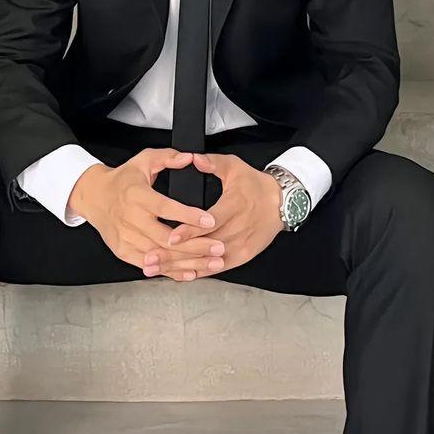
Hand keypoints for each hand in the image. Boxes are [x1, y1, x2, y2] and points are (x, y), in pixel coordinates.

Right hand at [68, 147, 223, 275]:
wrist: (94, 197)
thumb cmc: (122, 180)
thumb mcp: (143, 160)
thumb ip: (168, 157)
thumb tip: (190, 158)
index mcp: (136, 195)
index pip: (165, 207)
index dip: (188, 215)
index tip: (209, 220)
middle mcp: (130, 218)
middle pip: (165, 237)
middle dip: (195, 245)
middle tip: (219, 247)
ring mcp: (125, 237)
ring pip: (160, 255)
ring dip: (188, 261)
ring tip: (213, 262)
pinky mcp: (123, 251)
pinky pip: (150, 265)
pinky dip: (171, 271)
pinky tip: (190, 272)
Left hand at [141, 151, 284, 280]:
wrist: (282, 204)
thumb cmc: (255, 186)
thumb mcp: (236, 167)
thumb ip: (213, 162)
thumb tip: (194, 158)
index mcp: (235, 205)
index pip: (211, 221)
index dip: (190, 230)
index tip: (171, 237)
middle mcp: (238, 228)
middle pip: (205, 245)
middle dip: (177, 253)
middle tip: (152, 258)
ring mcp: (240, 245)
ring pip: (209, 260)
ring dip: (182, 266)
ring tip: (157, 268)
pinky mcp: (242, 256)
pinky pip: (217, 267)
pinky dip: (198, 271)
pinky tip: (178, 274)